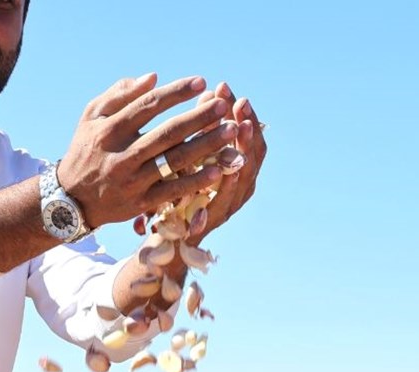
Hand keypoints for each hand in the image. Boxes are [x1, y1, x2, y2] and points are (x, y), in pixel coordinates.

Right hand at [56, 74, 239, 228]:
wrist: (70, 199)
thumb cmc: (85, 151)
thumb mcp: (91, 118)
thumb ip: (119, 95)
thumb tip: (152, 78)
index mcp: (109, 130)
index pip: (147, 106)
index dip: (176, 93)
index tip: (201, 82)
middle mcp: (121, 155)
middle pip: (167, 133)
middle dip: (198, 118)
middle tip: (223, 105)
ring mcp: (131, 181)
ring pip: (174, 161)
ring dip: (205, 145)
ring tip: (230, 131)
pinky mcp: (139, 203)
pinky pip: (172, 190)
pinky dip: (196, 181)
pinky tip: (219, 169)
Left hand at [189, 82, 267, 243]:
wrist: (166, 235)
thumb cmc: (176, 188)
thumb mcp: (186, 156)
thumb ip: (199, 130)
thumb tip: (207, 93)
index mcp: (237, 167)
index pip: (249, 135)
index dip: (243, 112)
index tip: (230, 90)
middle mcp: (240, 185)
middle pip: (253, 152)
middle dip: (247, 124)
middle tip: (240, 101)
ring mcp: (230, 204)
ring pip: (245, 174)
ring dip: (243, 149)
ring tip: (241, 127)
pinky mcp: (214, 222)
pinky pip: (224, 202)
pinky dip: (227, 186)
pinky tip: (226, 171)